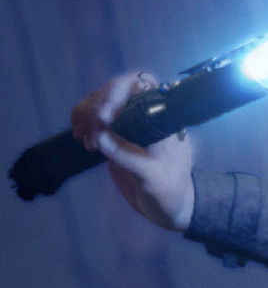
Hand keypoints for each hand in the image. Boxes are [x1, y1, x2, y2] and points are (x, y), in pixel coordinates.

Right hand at [71, 70, 195, 231]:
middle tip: (92, 136)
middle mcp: (146, 112)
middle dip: (97, 107)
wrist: (166, 203)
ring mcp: (128, 120)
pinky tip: (80, 137)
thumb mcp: (150, 176)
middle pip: (114, 88)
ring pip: (100, 98)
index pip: (140, 84)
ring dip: (86, 115)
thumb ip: (128, 157)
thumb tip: (101, 137)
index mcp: (163, 116)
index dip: (117, 93)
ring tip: (88, 142)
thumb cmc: (167, 188)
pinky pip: (92, 113)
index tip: (105, 118)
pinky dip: (81, 119)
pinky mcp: (113, 131)